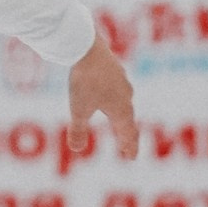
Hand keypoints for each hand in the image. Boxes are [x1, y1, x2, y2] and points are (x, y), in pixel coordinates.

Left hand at [68, 35, 137, 157]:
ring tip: (121, 122)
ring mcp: (122, 82)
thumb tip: (76, 149)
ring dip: (124, 116)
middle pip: (128, 120)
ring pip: (125, 103)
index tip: (131, 157)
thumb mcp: (78, 109)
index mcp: (120, 110)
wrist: (87, 48)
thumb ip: (78, 130)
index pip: (128, 133)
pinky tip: (113, 94)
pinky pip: (120, 89)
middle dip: (127, 134)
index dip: (129, 146)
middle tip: (127, 147)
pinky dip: (118, 99)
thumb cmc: (84, 81)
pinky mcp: (115, 70)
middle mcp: (125, 97)